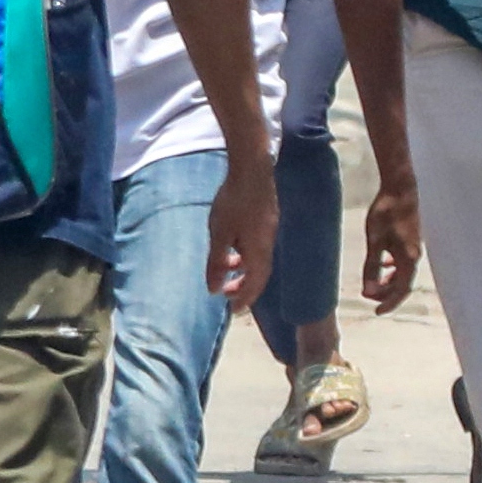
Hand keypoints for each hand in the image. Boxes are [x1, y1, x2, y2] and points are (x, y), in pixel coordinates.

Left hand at [205, 153, 277, 311]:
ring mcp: (268, 231)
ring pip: (257, 259)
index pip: (255, 283)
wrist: (251, 171)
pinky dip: (244, 253)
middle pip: (258, 274)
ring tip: (224, 270)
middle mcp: (267, 244)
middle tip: (226, 295)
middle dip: (243, 287)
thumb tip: (213, 289)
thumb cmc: (233, 202)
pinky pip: (256, 246)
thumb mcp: (219, 235)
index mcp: (259, 251)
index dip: (245, 299)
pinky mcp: (265, 220)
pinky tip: (231, 246)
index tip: (234, 311)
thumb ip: (217, 262)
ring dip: (242, 269)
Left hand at [361, 172, 422, 313]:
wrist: (400, 190)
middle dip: (385, 293)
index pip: (401, 290)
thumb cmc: (386, 213)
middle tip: (367, 296)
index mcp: (408, 259)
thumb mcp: (374, 241)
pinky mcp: (409, 241)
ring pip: (402, 274)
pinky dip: (391, 269)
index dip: (389, 303)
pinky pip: (402, 262)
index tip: (376, 312)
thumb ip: (371, 266)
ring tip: (371, 286)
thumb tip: (368, 291)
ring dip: (387, 282)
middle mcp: (414, 256)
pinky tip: (381, 265)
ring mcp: (413, 249)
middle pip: (402, 284)